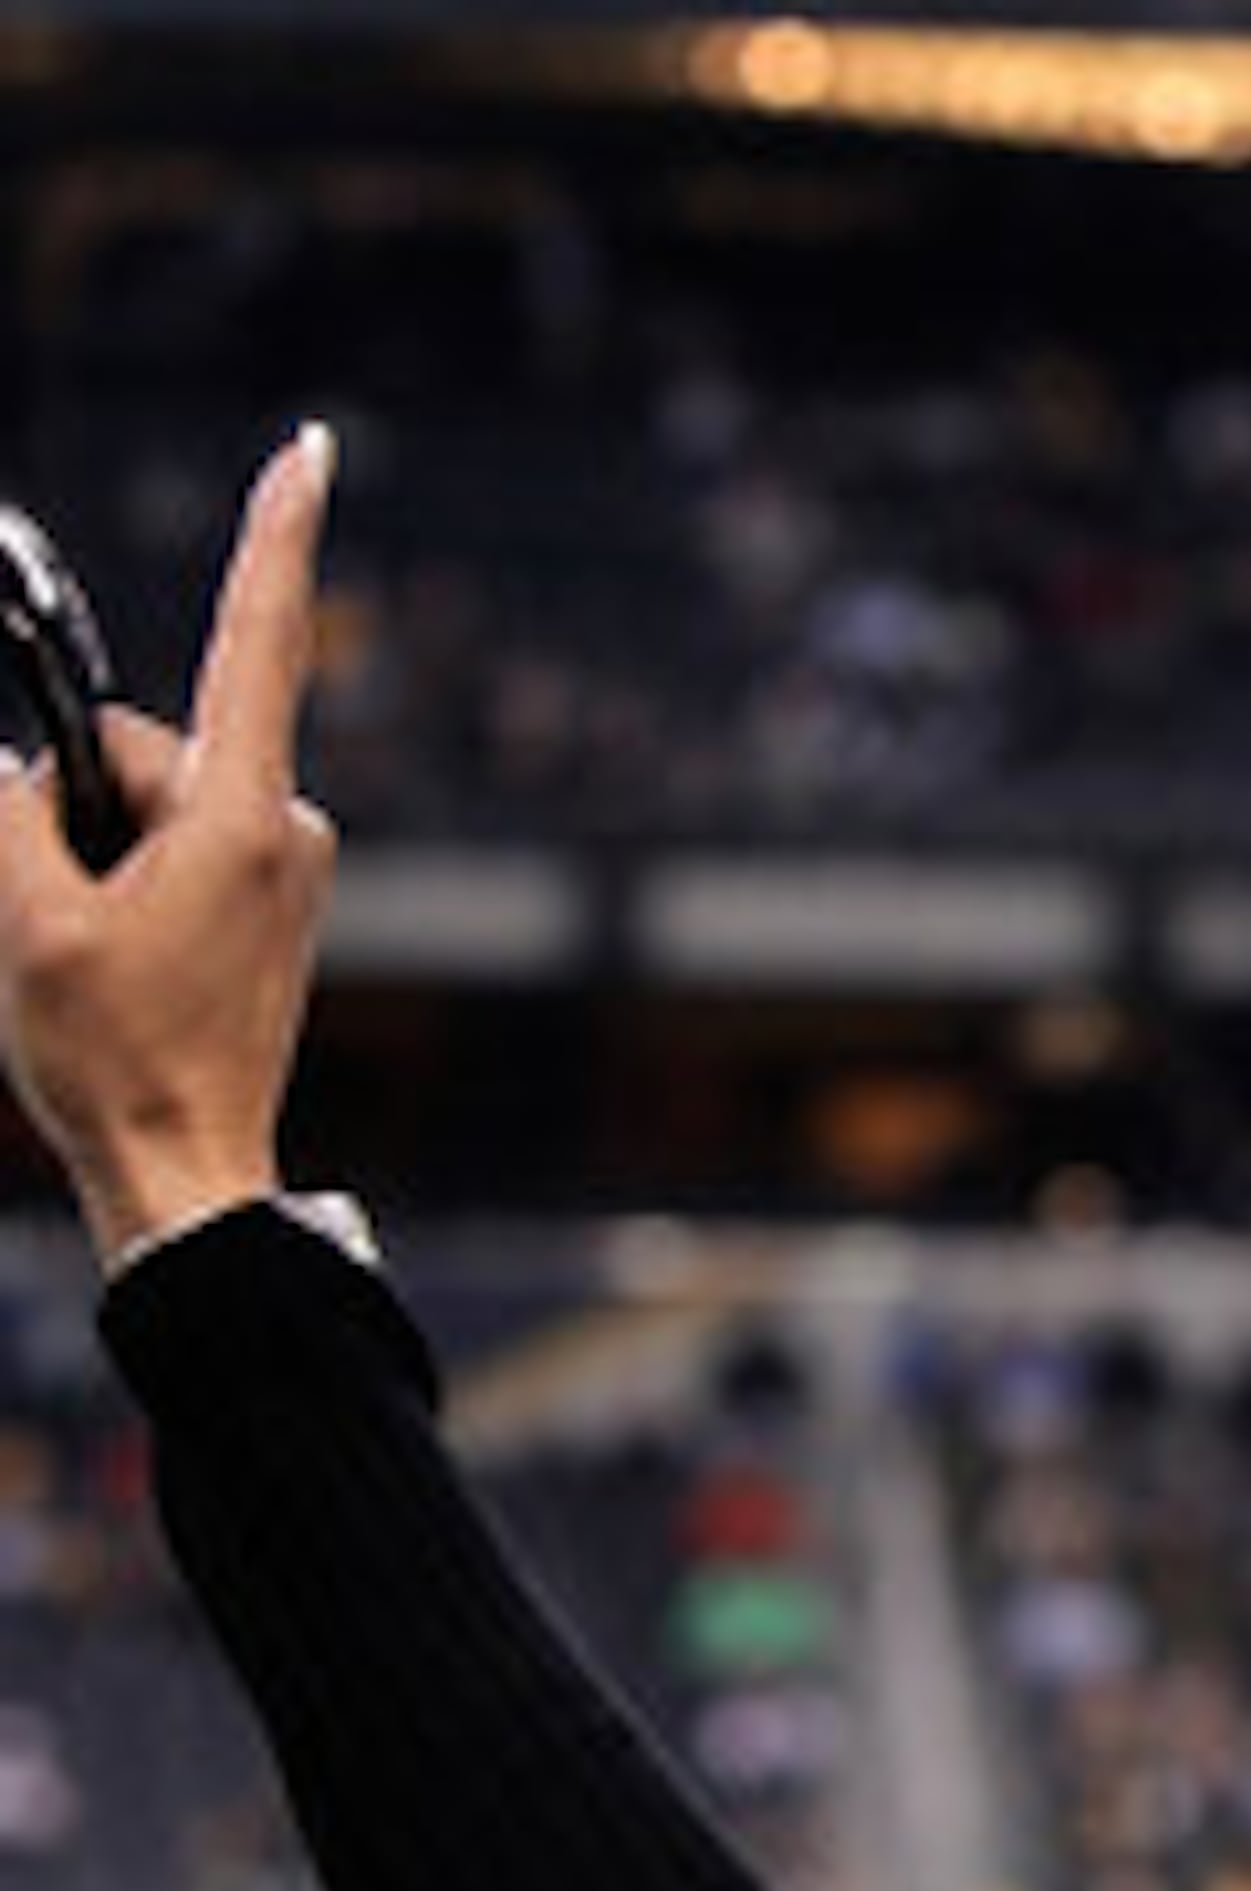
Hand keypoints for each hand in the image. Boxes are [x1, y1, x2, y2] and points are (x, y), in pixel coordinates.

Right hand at [0, 421, 338, 1268]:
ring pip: (149, 805)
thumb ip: (6, 807)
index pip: (255, 637)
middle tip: (72, 919)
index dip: (278, 532)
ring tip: (106, 959)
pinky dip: (124, 884)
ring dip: (98, 855)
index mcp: (242, 818)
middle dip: (82, 802)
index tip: (313, 447)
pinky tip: (122, 966)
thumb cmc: (114, 1059)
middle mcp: (287, 830)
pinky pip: (172, 852)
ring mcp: (286, 873)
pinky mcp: (272, 909)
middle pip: (143, 747)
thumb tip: (13, 774)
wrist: (186, 1176)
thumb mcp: (23, 917)